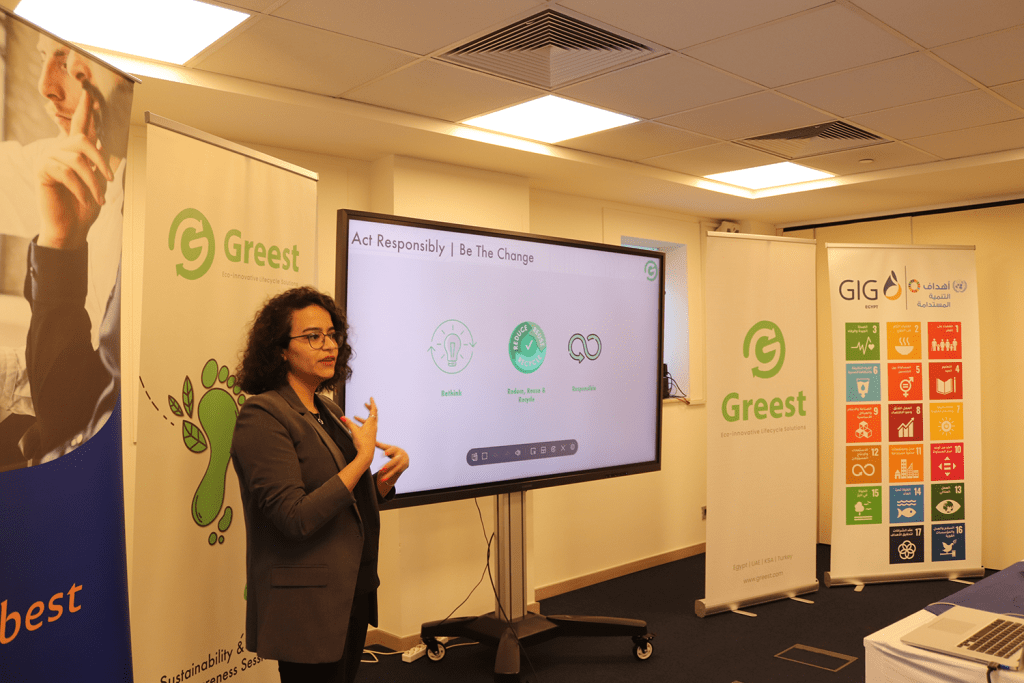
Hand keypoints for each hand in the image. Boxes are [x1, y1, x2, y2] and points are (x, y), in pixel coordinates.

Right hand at [36, 83, 112, 250]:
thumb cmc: (85, 206)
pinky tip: (84, 199)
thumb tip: (100, 140)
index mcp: (73, 151)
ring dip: (93, 182)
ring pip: (77, 160)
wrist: (71, 228)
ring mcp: (48, 159)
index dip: (84, 110)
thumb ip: (97, 161)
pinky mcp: (42, 171)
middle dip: (100, 161)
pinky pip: (66, 172)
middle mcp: (59, 150)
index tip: (90, 92)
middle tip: (109, 180)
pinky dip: (80, 188)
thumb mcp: (97, 181)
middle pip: (81, 141)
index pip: (78, 126)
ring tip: (99, 199)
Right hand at [344, 397, 377, 461]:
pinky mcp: (371, 435)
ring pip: (370, 421)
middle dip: (369, 408)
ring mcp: (373, 431)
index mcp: (371, 423)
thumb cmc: (362, 443)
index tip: (371, 398)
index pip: (374, 410)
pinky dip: (362, 423)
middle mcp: (374, 426)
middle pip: (373, 414)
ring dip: (364, 417)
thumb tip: (342, 417)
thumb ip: (348, 423)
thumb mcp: (354, 431)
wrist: (367, 453)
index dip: (372, 403)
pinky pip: (368, 426)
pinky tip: (356, 426)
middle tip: (365, 404)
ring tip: (355, 416)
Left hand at [375, 442, 408, 485]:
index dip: (388, 452)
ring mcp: (402, 463)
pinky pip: (394, 473)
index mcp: (396, 449)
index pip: (393, 450)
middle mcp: (400, 456)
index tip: (383, 454)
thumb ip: (381, 445)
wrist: (405, 457)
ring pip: (395, 469)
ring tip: (381, 478)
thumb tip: (373, 441)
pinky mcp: (401, 469)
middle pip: (394, 461)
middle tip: (381, 469)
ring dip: (388, 474)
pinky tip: (382, 480)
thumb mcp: (389, 447)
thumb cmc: (393, 451)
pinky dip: (388, 477)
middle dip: (388, 465)